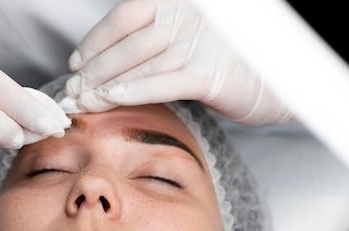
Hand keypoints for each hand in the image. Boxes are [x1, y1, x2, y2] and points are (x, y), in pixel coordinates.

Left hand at [65, 0, 291, 124]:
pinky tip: (112, 98)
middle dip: (94, 70)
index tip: (75, 65)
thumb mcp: (187, 41)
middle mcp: (187, 18)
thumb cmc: (227, 62)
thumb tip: (108, 65)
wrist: (276, 80)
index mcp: (179, 4)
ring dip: (105, 84)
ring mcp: (199, 44)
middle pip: (127, 44)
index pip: (125, 16)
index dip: (95, 40)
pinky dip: (135, 90)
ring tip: (83, 101)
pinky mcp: (209, 75)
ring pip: (140, 64)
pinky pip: (164, 82)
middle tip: (72, 92)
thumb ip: (154, 44)